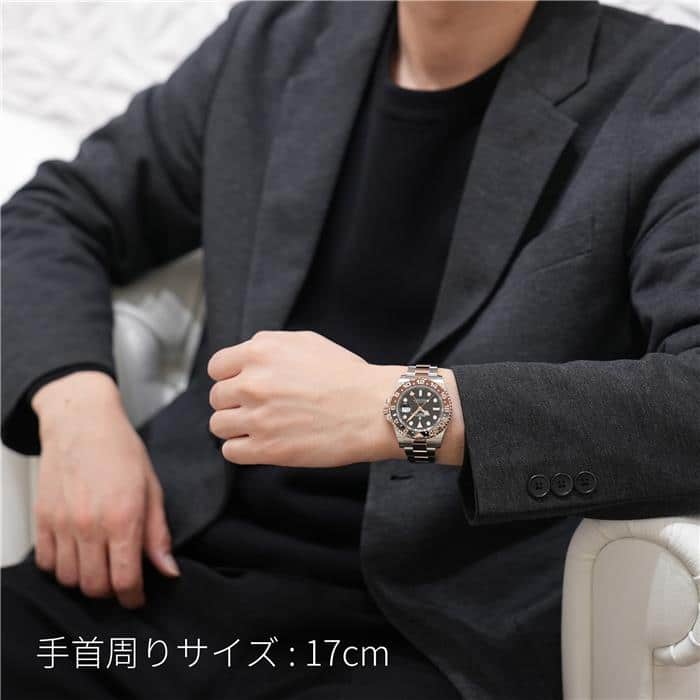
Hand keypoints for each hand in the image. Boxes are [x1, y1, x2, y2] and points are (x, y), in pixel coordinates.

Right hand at [31, 371, 179, 607]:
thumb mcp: (152, 488)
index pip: (125, 579)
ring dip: (85, 581)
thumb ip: (157, 534)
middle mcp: (89, 525)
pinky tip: (76, 555)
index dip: (133, 597)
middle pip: (95, 586)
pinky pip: (45, 562)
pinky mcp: (41, 519)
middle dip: (111, 592)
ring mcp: (61, 524)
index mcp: (123, 517)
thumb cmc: (121, 450)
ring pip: (69, 579)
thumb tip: (168, 570)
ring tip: (100, 566)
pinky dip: (60, 568)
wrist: (82, 423)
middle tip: (121, 581)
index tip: (138, 598)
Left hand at [207, 330, 464, 466]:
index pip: (217, 367)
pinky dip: (242, 449)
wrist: (373, 409)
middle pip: (217, 397)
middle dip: (234, 402)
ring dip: (236, 427)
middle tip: (259, 407)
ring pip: (218, 425)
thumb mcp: (306, 342)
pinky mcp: (266, 449)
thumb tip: (245, 359)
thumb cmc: (347, 376)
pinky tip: (262, 443)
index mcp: (260, 352)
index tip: (242, 385)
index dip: (230, 376)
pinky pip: (230, 452)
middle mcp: (252, 383)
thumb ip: (268, 346)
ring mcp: (257, 417)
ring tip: (261, 427)